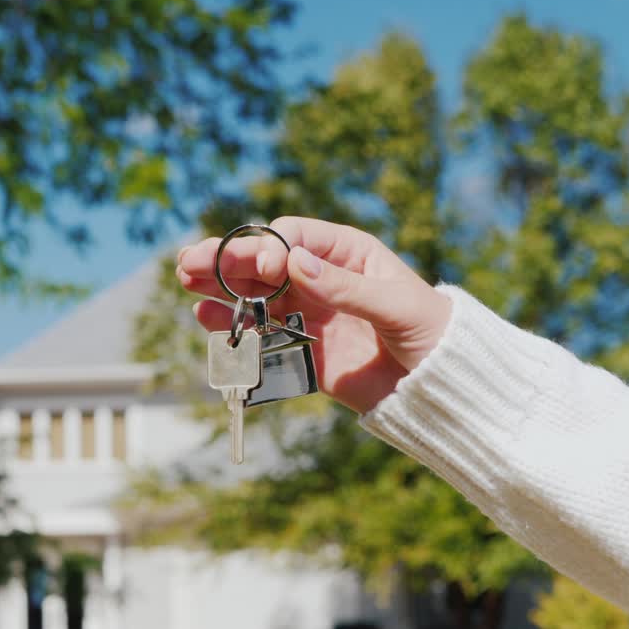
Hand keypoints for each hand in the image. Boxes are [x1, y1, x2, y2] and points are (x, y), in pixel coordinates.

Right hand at [176, 216, 451, 413]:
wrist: (441, 389)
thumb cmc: (432, 333)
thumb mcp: (397, 306)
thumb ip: (346, 288)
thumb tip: (294, 264)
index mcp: (346, 253)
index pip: (293, 238)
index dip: (270, 248)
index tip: (263, 269)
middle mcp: (320, 278)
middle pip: (263, 263)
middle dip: (226, 261)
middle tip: (189, 262)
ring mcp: (307, 313)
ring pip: (253, 295)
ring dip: (219, 288)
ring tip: (187, 282)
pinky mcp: (301, 349)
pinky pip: (260, 335)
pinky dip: (232, 327)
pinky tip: (205, 318)